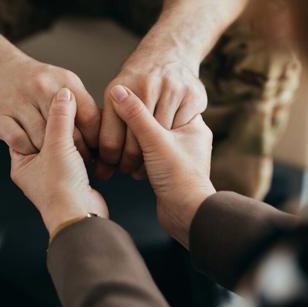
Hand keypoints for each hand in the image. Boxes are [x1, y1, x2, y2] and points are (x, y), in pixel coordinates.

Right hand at [0, 55, 100, 158]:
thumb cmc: (35, 82)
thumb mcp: (63, 84)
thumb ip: (81, 105)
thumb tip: (104, 133)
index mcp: (65, 81)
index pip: (90, 118)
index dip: (95, 140)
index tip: (96, 152)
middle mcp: (42, 88)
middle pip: (68, 133)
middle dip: (76, 151)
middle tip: (78, 160)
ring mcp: (19, 101)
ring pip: (43, 141)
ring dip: (50, 153)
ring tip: (55, 157)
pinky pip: (20, 143)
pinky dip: (28, 150)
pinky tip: (32, 150)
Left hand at [10, 88, 107, 235]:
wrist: (80, 217)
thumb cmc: (61, 188)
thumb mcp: (58, 146)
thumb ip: (60, 118)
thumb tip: (64, 93)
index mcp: (22, 163)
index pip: (26, 129)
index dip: (38, 113)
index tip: (50, 97)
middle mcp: (36, 170)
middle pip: (46, 136)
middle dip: (59, 123)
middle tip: (69, 104)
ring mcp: (55, 175)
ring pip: (64, 146)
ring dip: (74, 135)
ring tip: (83, 120)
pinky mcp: (74, 179)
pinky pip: (77, 156)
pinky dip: (84, 147)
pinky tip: (92, 138)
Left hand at [98, 51, 206, 178]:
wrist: (170, 52)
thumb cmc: (139, 80)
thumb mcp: (116, 94)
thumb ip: (108, 125)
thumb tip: (100, 168)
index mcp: (118, 89)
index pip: (111, 141)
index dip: (110, 161)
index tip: (110, 168)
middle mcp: (145, 87)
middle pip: (136, 145)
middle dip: (130, 164)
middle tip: (128, 171)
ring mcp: (172, 90)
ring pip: (160, 140)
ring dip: (153, 158)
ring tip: (146, 165)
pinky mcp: (193, 95)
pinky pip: (181, 130)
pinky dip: (174, 143)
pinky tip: (167, 148)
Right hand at [109, 84, 214, 246]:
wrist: (187, 215)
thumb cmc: (179, 177)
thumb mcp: (155, 140)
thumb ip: (136, 115)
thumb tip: (118, 91)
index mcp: (193, 125)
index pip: (164, 104)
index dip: (141, 102)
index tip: (120, 100)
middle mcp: (188, 138)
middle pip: (155, 122)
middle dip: (134, 126)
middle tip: (114, 122)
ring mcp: (178, 156)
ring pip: (149, 141)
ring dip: (132, 144)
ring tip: (116, 145)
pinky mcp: (167, 171)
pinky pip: (147, 156)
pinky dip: (135, 157)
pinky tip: (123, 159)